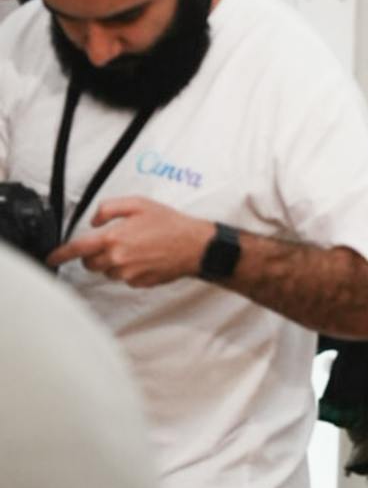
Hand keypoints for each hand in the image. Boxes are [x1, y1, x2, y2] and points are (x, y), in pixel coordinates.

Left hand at [48, 196, 211, 287]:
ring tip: (135, 249)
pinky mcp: (139, 283)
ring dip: (112, 263)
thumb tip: (93, 222)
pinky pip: (124, 279)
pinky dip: (129, 270)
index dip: (60, 254)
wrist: (195, 246)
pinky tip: (144, 258)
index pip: (77, 249)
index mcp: (114, 239)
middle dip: (93, 255)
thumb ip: (108, 209)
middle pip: (90, 264)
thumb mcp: (137, 204)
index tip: (51, 258)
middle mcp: (118, 260)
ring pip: (107, 272)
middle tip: (111, 243)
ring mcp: (129, 274)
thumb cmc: (169, 223)